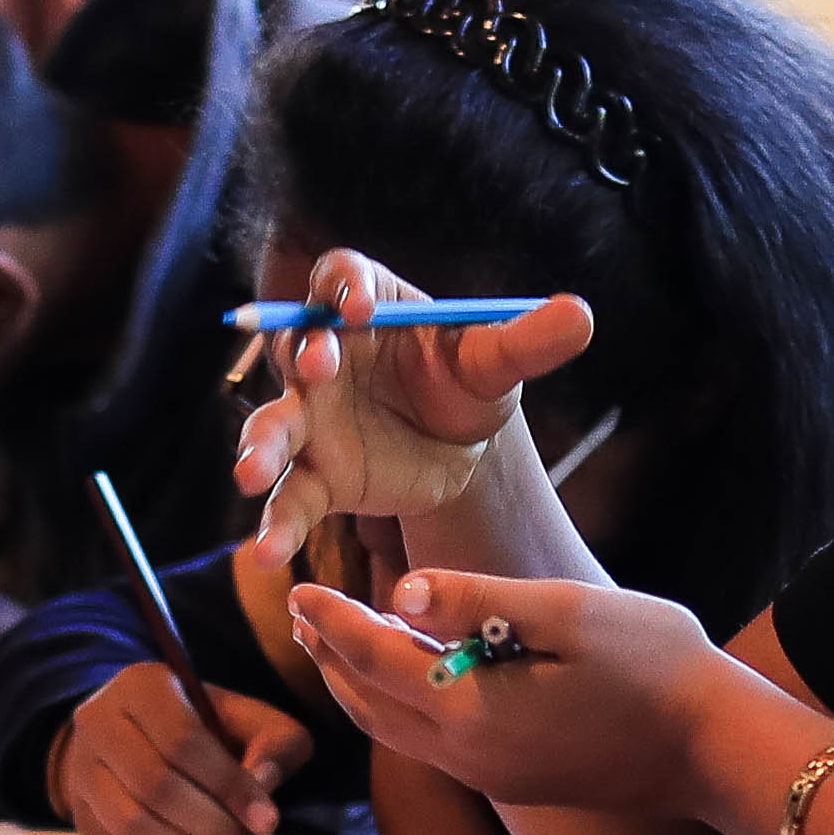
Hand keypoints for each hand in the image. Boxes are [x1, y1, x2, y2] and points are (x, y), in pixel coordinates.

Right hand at [56, 661, 313, 834]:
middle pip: (155, 784)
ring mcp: (82, 768)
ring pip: (132, 820)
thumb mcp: (251, 720)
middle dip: (211, 822)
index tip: (264, 819)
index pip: (182, 739)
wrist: (142, 738)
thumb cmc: (207, 729)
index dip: (228, 785)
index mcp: (142, 685)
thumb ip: (274, 743)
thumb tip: (261, 786)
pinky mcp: (80, 811)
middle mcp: (98, 721)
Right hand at [232, 250, 598, 562]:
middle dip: (303, 357)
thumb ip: (530, 342)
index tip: (360, 307)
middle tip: (315, 368)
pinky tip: (269, 556)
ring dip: (260, 447)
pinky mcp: (317, 477)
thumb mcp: (500, 362)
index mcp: (370, 307)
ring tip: (251, 476)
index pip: (342, 279)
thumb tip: (582, 316)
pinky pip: (290, 500)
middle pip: (297, 346)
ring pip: (277, 426)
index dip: (343, 287)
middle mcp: (327, 356)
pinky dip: (276, 526)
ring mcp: (313, 419)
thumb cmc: (469, 383)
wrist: (461, 449)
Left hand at [294, 567, 725, 814]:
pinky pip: (434, 745)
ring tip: (338, 645)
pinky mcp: (516, 782)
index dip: (331, 620)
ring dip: (360, 686)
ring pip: (398, 732)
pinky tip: (414, 677)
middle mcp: (470, 755)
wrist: (717, 750)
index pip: (375, 658)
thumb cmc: (657, 668)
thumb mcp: (568, 612)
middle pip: (371, 705)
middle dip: (330, 656)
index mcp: (474, 709)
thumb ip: (477, 600)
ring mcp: (493, 776)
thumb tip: (399, 589)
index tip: (297, 586)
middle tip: (300, 612)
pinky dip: (403, 705)